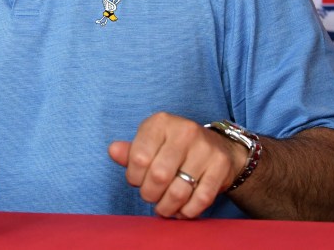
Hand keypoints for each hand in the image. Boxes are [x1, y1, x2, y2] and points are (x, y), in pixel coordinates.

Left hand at [108, 112, 245, 218]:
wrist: (218, 147)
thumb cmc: (174, 148)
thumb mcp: (150, 143)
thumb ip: (130, 151)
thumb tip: (113, 151)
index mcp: (161, 122)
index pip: (138, 158)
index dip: (134, 177)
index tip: (138, 180)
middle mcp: (184, 130)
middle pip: (158, 176)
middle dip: (150, 194)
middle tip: (151, 196)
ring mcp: (205, 148)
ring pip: (179, 191)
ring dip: (167, 207)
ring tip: (164, 207)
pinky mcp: (221, 165)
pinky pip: (201, 199)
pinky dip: (187, 211)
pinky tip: (182, 210)